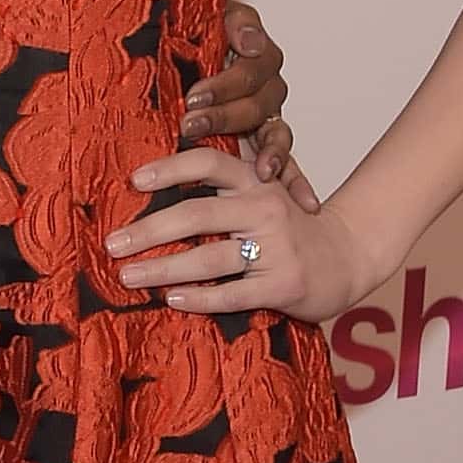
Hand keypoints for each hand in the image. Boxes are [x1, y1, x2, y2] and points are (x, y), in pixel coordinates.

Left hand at [104, 146, 382, 323]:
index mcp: (256, 181)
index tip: (133, 180)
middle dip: (149, 229)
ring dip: (163, 268)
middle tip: (112, 243)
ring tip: (129, 275)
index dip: (170, 168)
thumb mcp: (264, 193)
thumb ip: (224, 184)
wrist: (349, 256)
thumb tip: (157, 180)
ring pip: (210, 258)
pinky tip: (172, 299)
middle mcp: (266, 209)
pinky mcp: (284, 285)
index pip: (209, 164)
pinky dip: (200, 297)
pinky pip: (233, 293)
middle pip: (197, 214)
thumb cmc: (291, 226)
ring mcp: (277, 248)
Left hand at [184, 2, 322, 215]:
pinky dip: (297, 180)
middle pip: (259, 102)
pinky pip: (287, 161)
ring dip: (267, 151)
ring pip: (278, 133)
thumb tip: (251, 40)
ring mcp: (267, 115)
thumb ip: (232, 20)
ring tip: (260, 170)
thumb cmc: (191, 31)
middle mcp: (266, 84)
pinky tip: (304, 201)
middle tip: (192, 125)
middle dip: (225, 116)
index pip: (254, 67)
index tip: (194, 96)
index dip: (226, 83)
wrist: (179, 51)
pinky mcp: (263, 143)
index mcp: (256, 52)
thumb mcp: (207, 15)